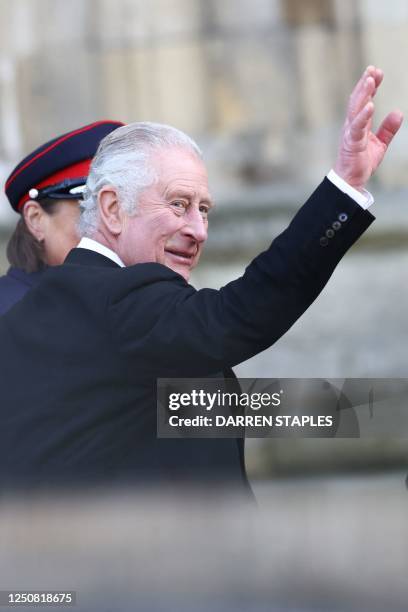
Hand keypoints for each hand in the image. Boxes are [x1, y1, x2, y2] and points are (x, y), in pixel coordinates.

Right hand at [334, 66, 402, 190]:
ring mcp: (350, 133)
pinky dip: (363, 115)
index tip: (378, 72)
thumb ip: (388, 128)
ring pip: (355, 109)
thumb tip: (399, 113)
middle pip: (357, 100)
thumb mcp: (380, 143)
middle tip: (372, 69)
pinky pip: (358, 127)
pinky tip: (371, 105)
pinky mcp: (352, 143)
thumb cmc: (361, 162)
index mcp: (358, 124)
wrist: (351, 181)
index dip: (370, 86)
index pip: (364, 100)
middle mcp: (352, 125)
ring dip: (363, 93)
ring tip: (370, 80)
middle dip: (364, 84)